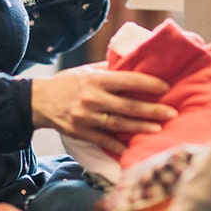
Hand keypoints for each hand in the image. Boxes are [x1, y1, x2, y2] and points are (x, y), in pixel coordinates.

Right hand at [30, 63, 176, 154]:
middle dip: (152, 110)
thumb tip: (134, 62)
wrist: (39, 101)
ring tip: (159, 129)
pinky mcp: (81, 132)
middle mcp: (93, 98)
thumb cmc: (67, 83)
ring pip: (119, 124)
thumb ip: (109, 69)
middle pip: (128, 106)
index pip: (128, 81)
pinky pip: (104, 140)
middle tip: (172, 113)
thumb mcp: (87, 70)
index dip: (148, 84)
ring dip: (141, 127)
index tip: (166, 87)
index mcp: (96, 80)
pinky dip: (118, 145)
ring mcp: (87, 117)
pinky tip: (131, 148)